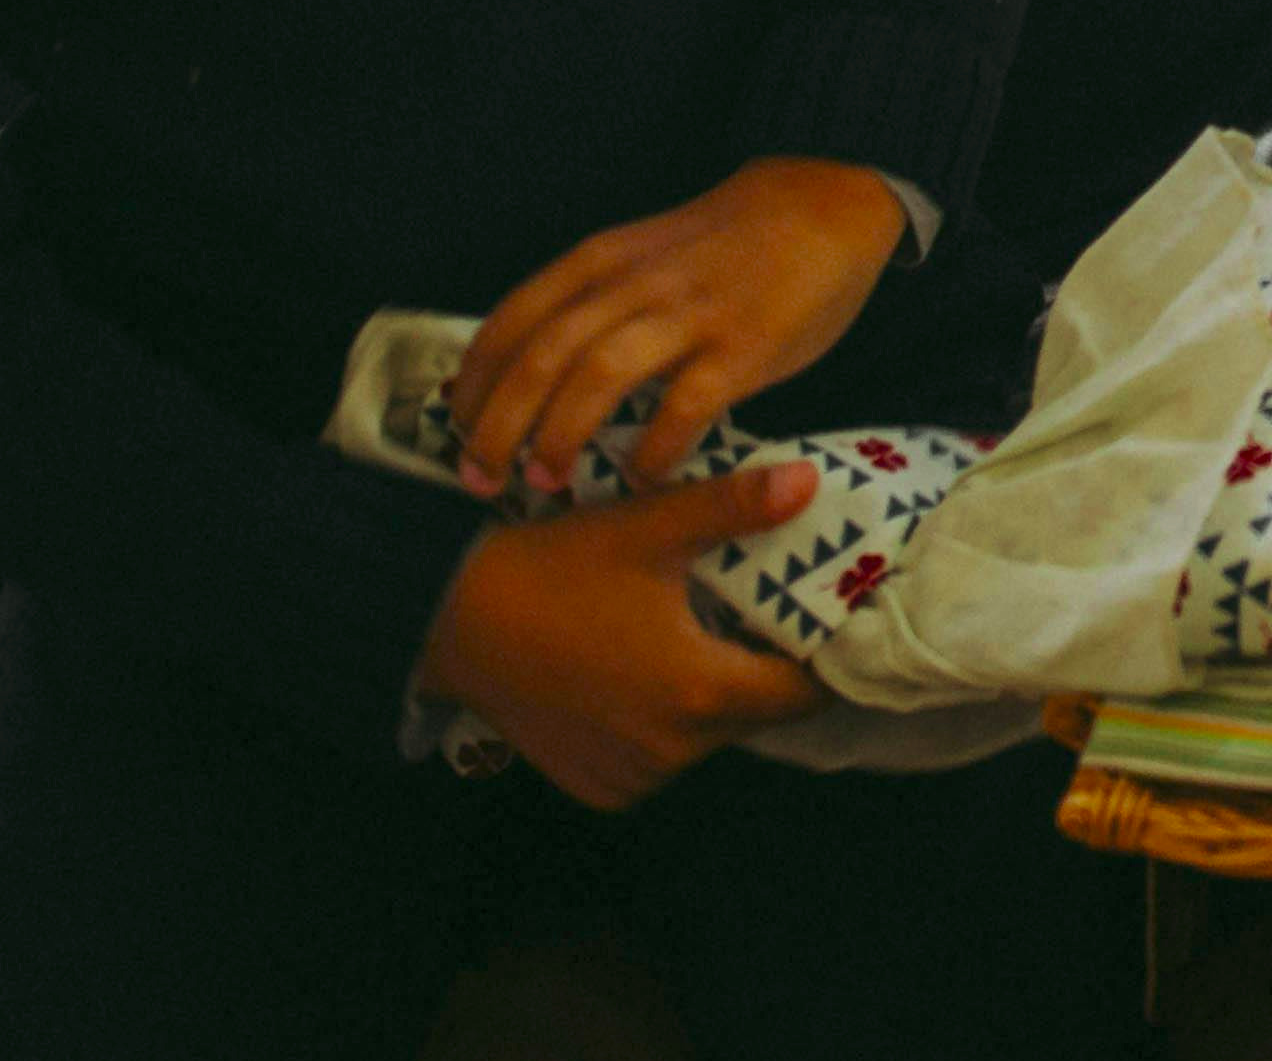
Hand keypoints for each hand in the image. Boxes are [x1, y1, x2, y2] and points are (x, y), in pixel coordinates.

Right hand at [413, 462, 827, 811]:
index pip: (803, 694)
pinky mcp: (595, 787)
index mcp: (701, 692)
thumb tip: (807, 484)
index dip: (822, 658)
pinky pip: (654, 760)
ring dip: (706, 698)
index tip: (826, 621)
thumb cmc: (552, 567)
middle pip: (754, 714)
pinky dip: (657, 726)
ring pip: (704, 738)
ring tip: (692, 637)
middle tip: (754, 614)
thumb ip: (734, 507)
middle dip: (760, 668)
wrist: (444, 618)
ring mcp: (631, 776)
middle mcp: (673, 752)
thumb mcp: (647, 527)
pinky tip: (639, 676)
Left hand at [446, 157, 904, 497]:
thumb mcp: (640, 254)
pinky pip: (685, 405)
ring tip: (545, 481)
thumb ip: (589, 303)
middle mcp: (634, 284)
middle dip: (498, 424)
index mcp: (601, 260)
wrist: (825, 204)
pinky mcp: (744, 347)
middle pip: (541, 355)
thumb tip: (525, 375)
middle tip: (478, 479)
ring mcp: (689, 314)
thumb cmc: (724, 245)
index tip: (455, 433)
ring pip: (598, 375)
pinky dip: (653, 447)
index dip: (475, 383)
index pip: (512, 321)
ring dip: (560, 435)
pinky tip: (641, 476)